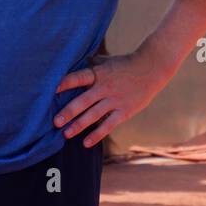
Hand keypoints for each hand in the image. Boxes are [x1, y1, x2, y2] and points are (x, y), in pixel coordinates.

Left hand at [53, 51, 172, 147]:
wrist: (153, 67)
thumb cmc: (126, 64)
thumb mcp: (107, 62)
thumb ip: (92, 67)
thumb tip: (73, 65)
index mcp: (99, 73)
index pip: (78, 78)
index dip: (65, 84)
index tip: (52, 91)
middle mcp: (105, 87)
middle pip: (83, 101)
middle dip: (68, 112)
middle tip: (55, 122)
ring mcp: (115, 100)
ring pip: (93, 115)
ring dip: (78, 125)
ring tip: (66, 134)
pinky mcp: (124, 111)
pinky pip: (108, 125)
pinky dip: (97, 135)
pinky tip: (85, 143)